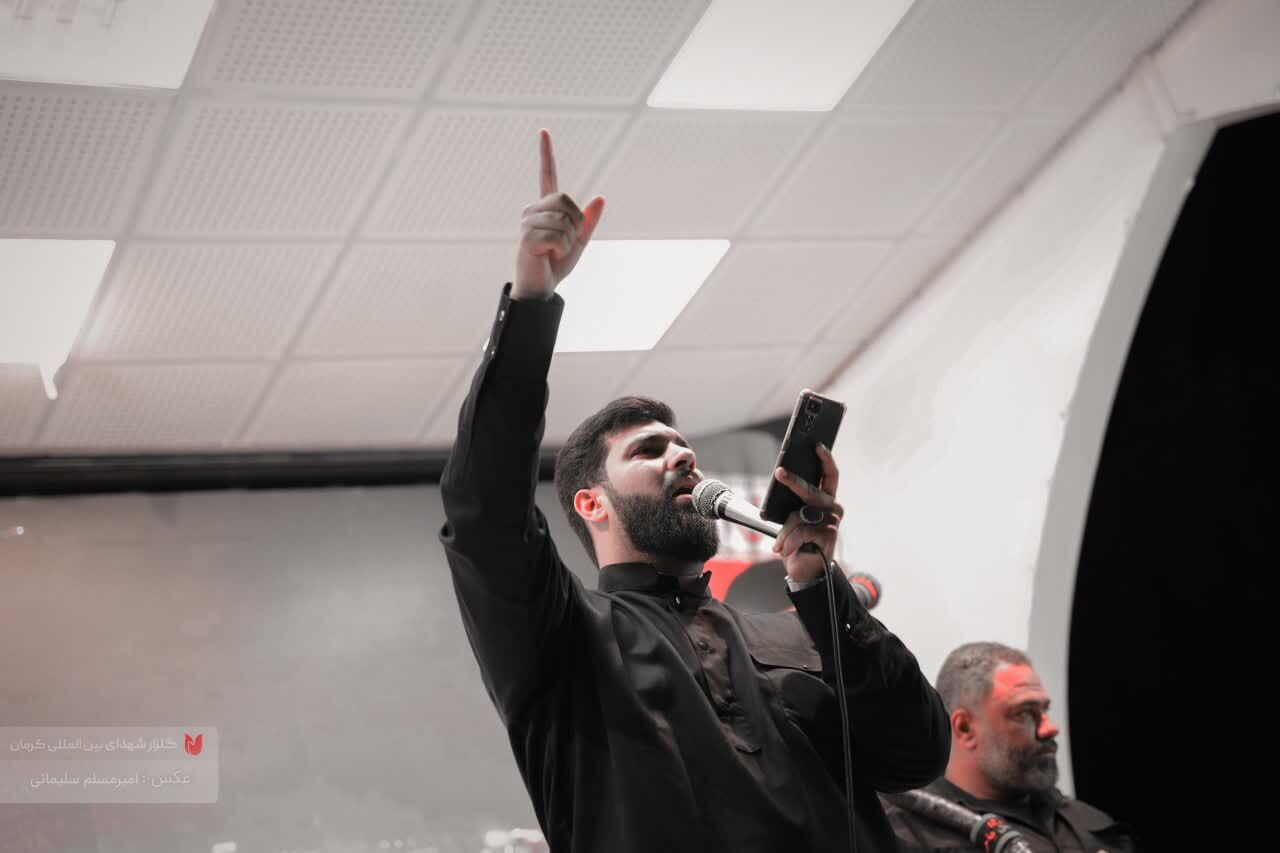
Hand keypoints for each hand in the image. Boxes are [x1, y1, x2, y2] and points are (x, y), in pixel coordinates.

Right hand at [513, 129, 604, 300]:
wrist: (541, 286)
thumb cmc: (556, 264)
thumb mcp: (579, 241)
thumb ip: (589, 221)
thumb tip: (601, 198)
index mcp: (545, 207)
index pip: (547, 175)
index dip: (546, 153)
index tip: (544, 131)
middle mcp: (533, 209)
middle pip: (566, 200)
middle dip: (575, 223)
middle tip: (564, 242)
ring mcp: (527, 222)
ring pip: (564, 220)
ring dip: (568, 240)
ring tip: (554, 251)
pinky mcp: (526, 237)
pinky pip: (558, 237)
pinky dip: (561, 249)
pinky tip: (548, 256)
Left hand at [771, 440, 843, 584]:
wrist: (805, 570)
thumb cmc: (798, 541)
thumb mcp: (794, 518)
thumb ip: (795, 502)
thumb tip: (783, 479)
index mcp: (826, 500)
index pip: (830, 475)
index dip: (825, 459)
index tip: (817, 445)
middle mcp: (833, 508)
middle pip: (811, 490)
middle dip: (793, 481)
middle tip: (780, 472)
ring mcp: (833, 521)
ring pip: (799, 516)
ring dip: (784, 533)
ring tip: (779, 545)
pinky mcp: (830, 534)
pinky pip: (800, 531)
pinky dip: (787, 542)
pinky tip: (783, 550)